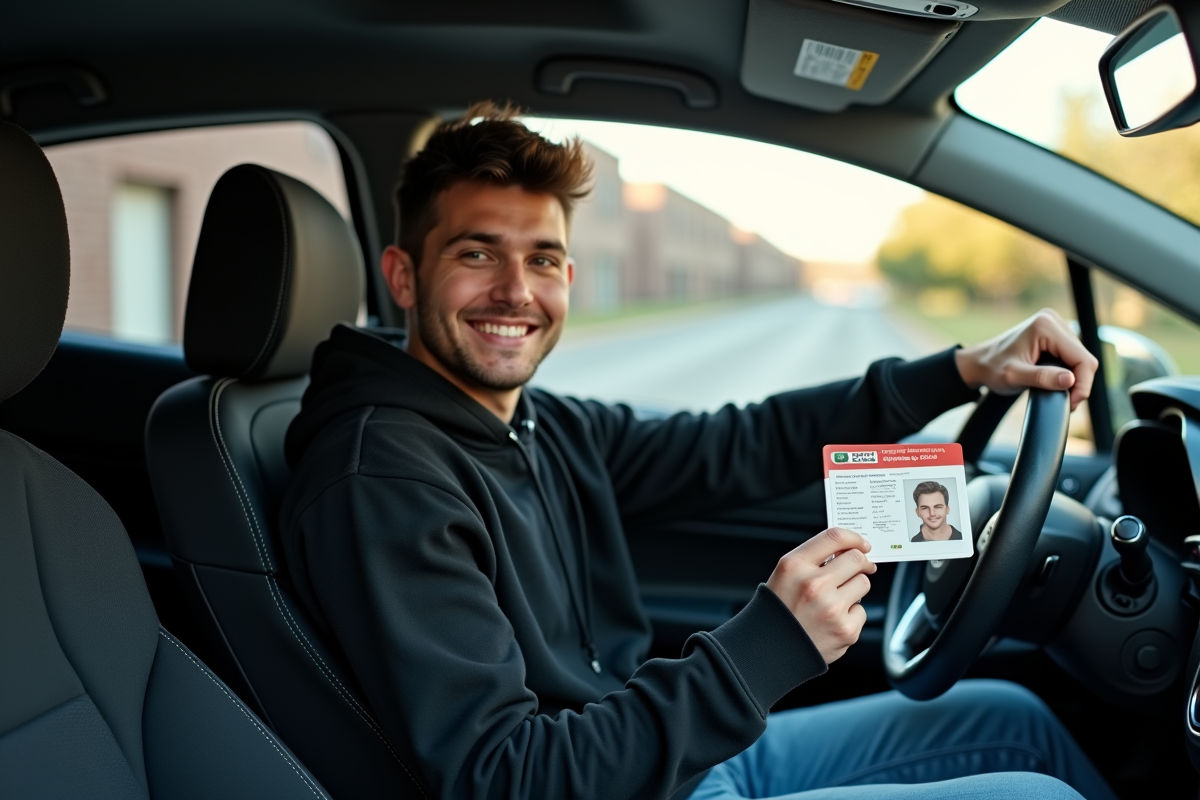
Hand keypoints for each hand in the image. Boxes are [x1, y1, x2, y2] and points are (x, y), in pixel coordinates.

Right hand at [766, 527, 875, 663]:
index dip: (853, 538)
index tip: (861, 543)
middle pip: (856, 559)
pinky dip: (851, 614)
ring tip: (836, 599)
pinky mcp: (846, 630)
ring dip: (855, 588)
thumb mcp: (786, 575)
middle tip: (860, 568)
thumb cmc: (781, 609)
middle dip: (861, 563)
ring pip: (863, 583)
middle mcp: (813, 585)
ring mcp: (831, 608)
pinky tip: (833, 620)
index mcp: (795, 566)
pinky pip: (862, 611)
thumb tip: (847, 549)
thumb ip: (813, 559)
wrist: (773, 650)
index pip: (834, 537)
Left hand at [954, 308, 1098, 410]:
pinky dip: (1069, 371)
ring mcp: (1055, 325)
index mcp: (1046, 326)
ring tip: (1057, 392)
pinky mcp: (1055, 333)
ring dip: (1074, 378)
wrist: (979, 363)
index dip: (1082, 384)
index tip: (1071, 402)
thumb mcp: (1014, 376)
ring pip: (1080, 358)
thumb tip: (1070, 380)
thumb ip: (1042, 378)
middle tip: (1066, 402)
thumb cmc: (992, 368)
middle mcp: (1053, 320)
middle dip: (1078, 383)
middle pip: (1084, 358)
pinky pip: (1073, 356)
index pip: (1082, 359)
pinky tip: (1056, 381)